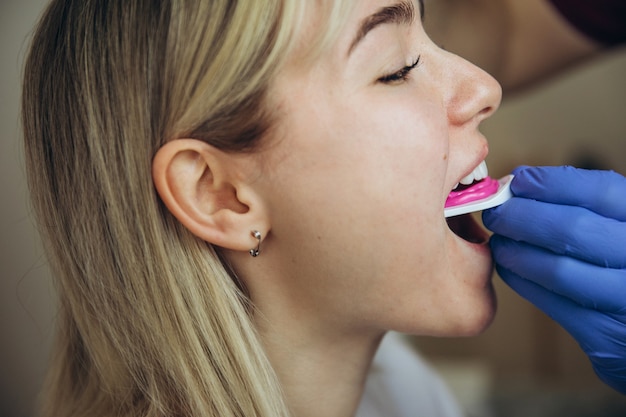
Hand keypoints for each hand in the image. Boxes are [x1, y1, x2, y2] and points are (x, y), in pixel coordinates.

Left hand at [482, 165, 625, 393]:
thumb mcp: (622, 229)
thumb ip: (590, 208)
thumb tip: (524, 183)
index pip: (600, 191)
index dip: (551, 184)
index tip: (519, 181)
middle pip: (572, 229)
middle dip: (521, 217)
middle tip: (496, 213)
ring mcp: (625, 300)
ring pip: (558, 269)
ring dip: (516, 251)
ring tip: (499, 242)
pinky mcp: (604, 336)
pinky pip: (552, 304)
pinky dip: (523, 281)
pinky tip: (509, 268)